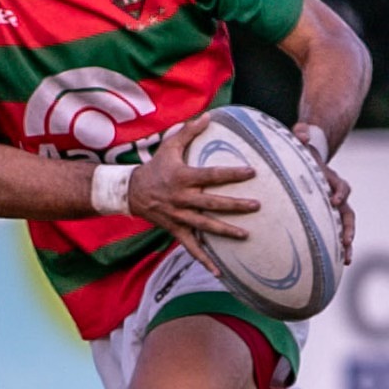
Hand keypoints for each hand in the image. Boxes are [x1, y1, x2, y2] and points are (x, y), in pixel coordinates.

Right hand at [129, 114, 259, 263]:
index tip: (252, 172)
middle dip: (235, 205)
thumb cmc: (156, 167)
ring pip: (205, 226)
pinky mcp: (176, 230)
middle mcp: (182, 198)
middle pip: (213, 203)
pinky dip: (205, 260)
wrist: (132, 192)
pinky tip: (220, 272)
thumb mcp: (169, 146)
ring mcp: (179, 216)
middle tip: (257, 206)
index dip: (232, 173)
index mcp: (183, 177)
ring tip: (246, 235)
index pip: (212, 175)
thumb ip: (189, 131)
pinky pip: (191, 247)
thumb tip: (209, 116)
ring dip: (226, 231)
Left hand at [294, 123, 355, 266]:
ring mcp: (334, 208)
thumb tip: (302, 133)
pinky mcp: (327, 216)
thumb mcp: (302, 138)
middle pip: (348, 213)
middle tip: (346, 241)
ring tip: (347, 260)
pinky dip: (337, 247)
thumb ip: (302, 133)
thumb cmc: (303, 149)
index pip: (340, 187)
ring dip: (347, 243)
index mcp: (331, 179)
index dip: (339, 193)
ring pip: (345, 227)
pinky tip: (336, 263)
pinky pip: (335, 233)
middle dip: (349, 228)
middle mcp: (336, 195)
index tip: (334, 201)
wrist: (310, 156)